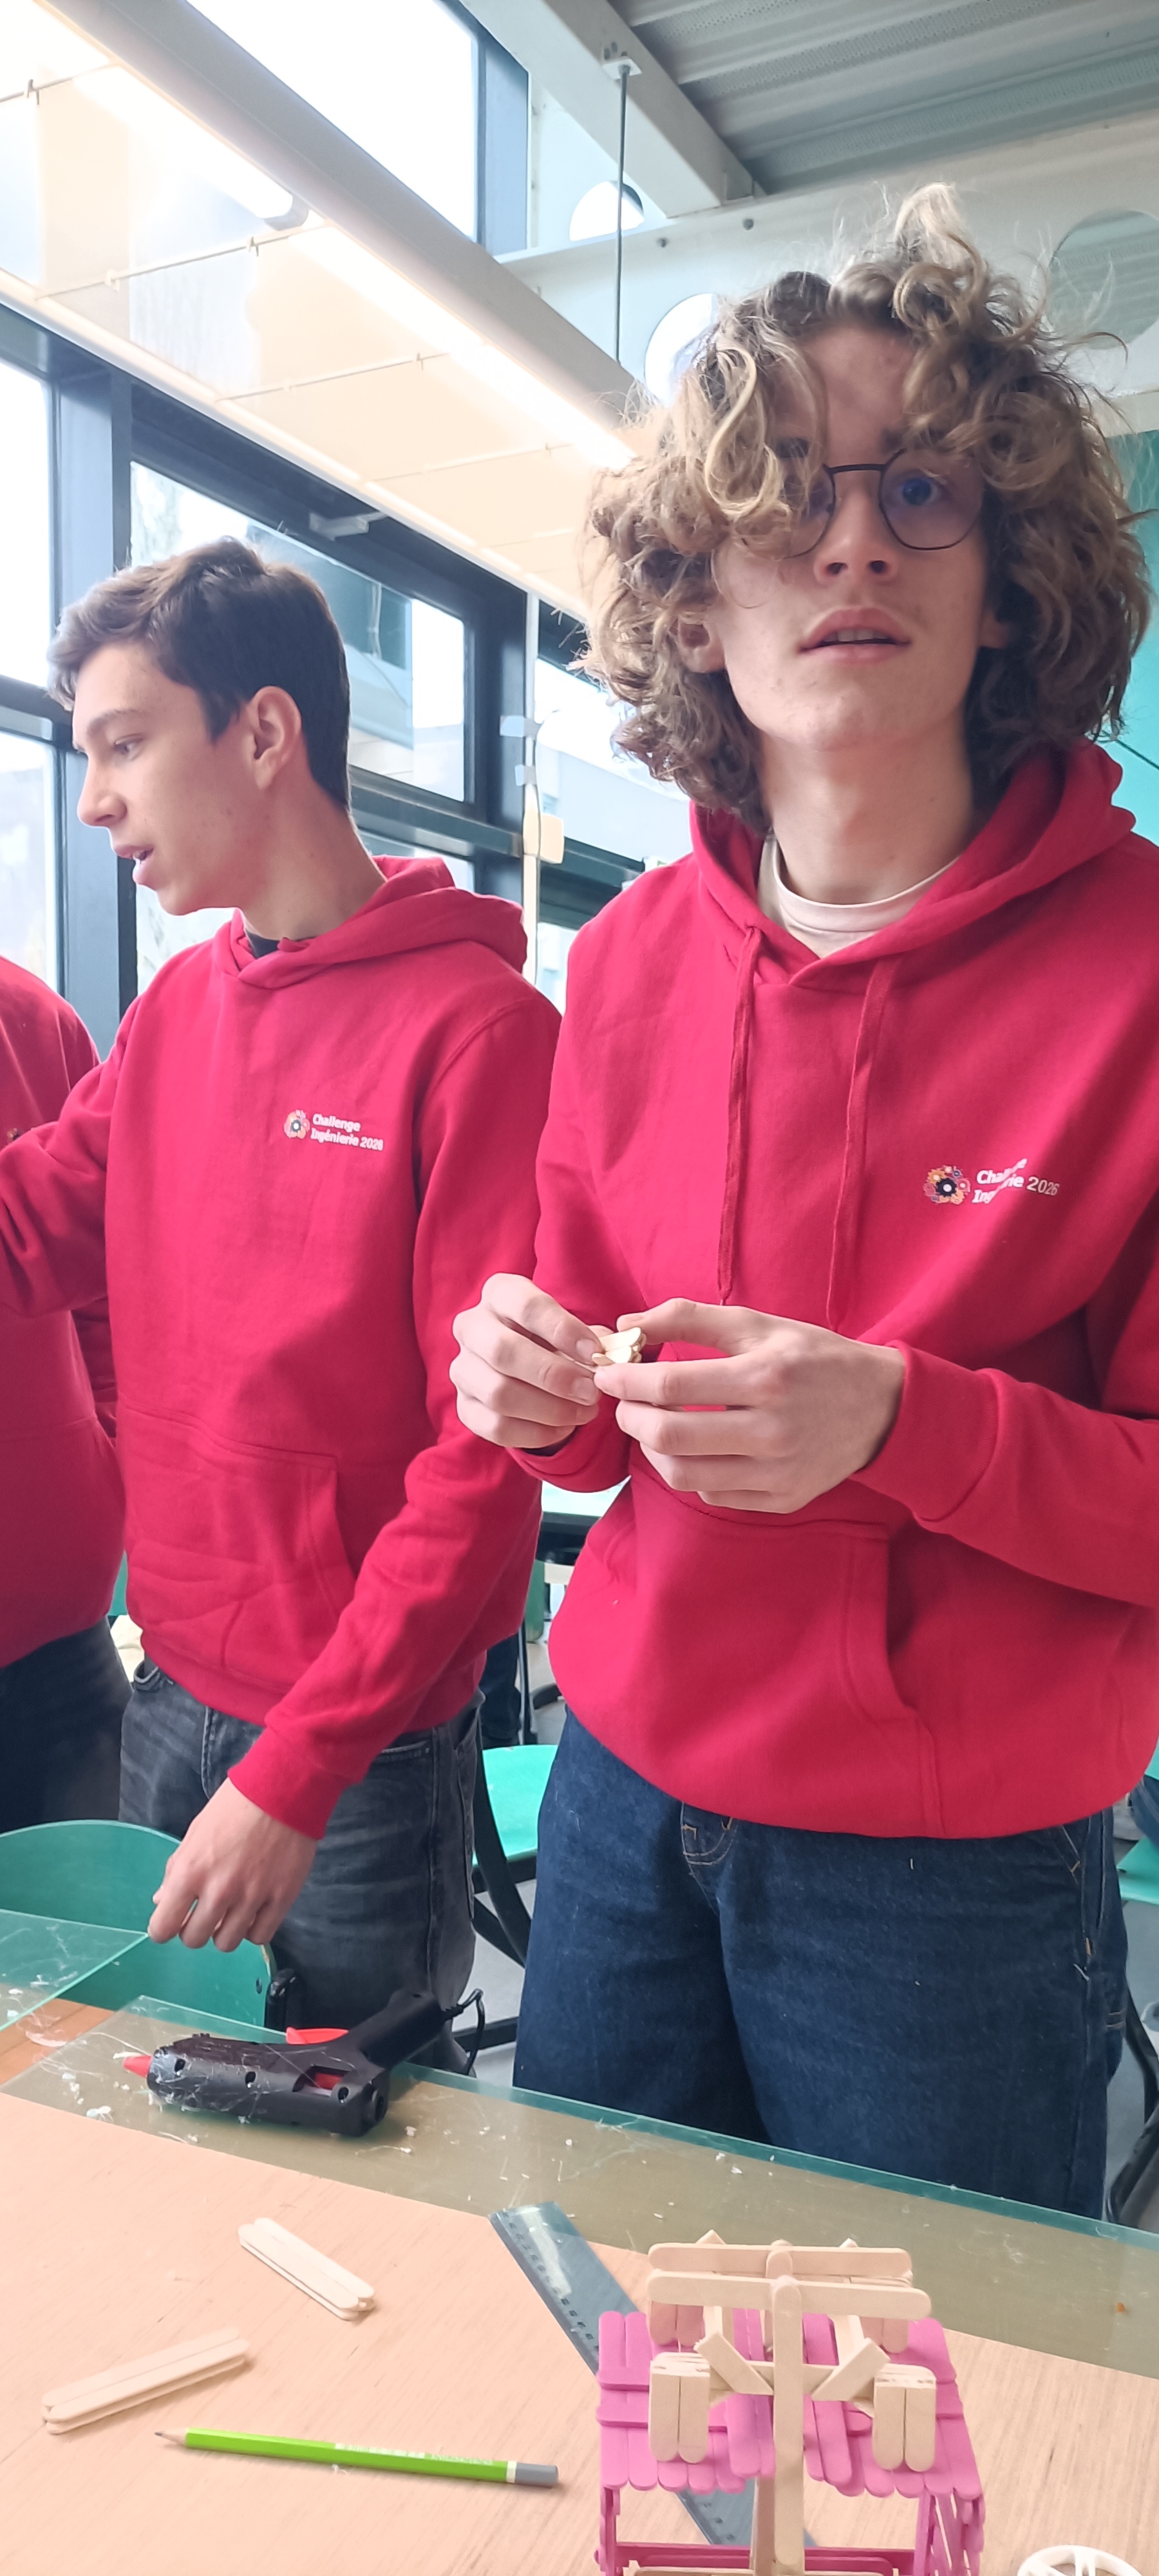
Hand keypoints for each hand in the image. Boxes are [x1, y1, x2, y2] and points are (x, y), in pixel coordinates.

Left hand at [148, 1778, 317, 1950]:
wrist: (283, 1790)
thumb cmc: (234, 1807)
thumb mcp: (196, 1833)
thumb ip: (177, 1870)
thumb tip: (162, 1901)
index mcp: (191, 1871)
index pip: (163, 1927)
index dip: (163, 1928)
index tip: (171, 1922)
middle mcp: (219, 1890)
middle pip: (194, 1940)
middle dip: (193, 1929)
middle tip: (203, 1912)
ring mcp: (252, 1897)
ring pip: (226, 1943)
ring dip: (223, 1931)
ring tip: (230, 1912)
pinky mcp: (281, 1899)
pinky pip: (260, 1937)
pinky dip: (252, 1929)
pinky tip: (252, 1912)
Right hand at [451, 1272, 604, 1450]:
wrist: (530, 1366)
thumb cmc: (555, 1340)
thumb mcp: (573, 1328)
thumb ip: (591, 1338)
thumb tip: (609, 1354)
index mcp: (499, 1294)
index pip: (526, 1306)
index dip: (562, 1329)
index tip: (595, 1352)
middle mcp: (472, 1327)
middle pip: (503, 1351)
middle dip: (554, 1375)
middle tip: (591, 1391)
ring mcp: (463, 1369)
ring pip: (498, 1394)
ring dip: (549, 1408)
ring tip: (584, 1412)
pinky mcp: (464, 1406)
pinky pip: (495, 1427)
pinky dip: (536, 1433)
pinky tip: (564, 1428)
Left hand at [591, 1298, 904, 1512]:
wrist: (881, 1407)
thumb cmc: (813, 1359)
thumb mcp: (758, 1325)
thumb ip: (689, 1318)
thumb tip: (627, 1326)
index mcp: (765, 1378)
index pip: (670, 1386)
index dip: (625, 1381)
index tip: (607, 1373)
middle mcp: (772, 1432)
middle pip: (669, 1437)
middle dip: (630, 1417)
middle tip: (623, 1402)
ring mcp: (778, 1474)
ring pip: (684, 1475)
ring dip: (652, 1449)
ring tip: (652, 1425)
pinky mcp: (781, 1500)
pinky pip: (713, 1493)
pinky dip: (689, 1471)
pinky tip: (692, 1448)